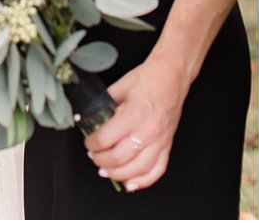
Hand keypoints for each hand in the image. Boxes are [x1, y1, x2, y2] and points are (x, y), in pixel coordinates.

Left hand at [83, 55, 189, 191]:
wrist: (172, 76)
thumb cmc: (147, 79)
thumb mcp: (120, 87)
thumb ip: (103, 104)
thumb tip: (86, 117)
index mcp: (132, 115)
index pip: (105, 140)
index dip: (92, 144)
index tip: (88, 142)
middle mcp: (146, 130)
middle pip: (118, 158)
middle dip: (100, 160)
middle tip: (94, 156)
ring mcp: (159, 140)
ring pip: (136, 169)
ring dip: (117, 174)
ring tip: (106, 171)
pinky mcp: (167, 144)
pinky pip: (157, 170)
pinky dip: (143, 181)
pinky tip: (131, 183)